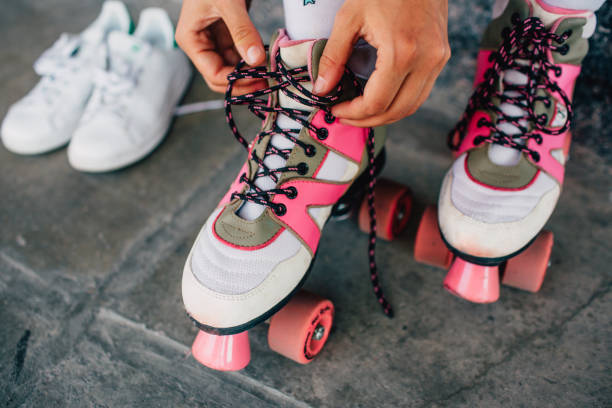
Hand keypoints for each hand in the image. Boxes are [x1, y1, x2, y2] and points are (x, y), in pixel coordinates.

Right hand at [175, 0, 266, 93]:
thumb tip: (256, 61)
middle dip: (243, 83)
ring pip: (232, 68)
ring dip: (250, 74)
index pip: (213, 73)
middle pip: (221, 77)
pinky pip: (240, 56)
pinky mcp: (228, 34)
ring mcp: (214, 40)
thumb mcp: (228, 3)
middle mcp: (200, 43)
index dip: (236, 82)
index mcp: (191, 39)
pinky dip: (253, 60)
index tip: (260, 80)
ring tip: (271, 74)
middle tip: (267, 84)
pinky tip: (267, 61)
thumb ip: (242, 31)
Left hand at [313, 0, 449, 126]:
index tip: (336, 109)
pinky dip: (400, 101)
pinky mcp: (441, 56)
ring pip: (412, 106)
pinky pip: (421, 91)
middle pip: (397, 111)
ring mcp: (437, 60)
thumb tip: (322, 88)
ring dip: (386, 115)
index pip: (377, 102)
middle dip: (368, 120)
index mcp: (401, 52)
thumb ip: (334, 56)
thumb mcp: (349, 17)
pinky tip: (380, 97)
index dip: (354, 113)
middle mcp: (425, 61)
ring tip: (361, 112)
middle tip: (346, 116)